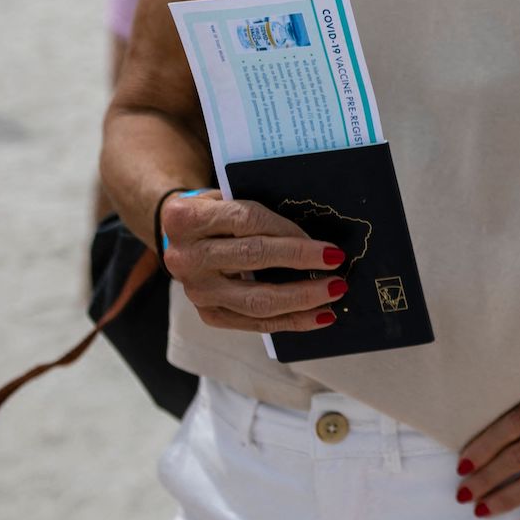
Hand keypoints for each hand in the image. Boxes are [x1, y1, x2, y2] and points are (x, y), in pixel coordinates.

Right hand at [160, 190, 348, 332]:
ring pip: (256, 300)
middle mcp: (184, 256)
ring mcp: (195, 290)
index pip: (248, 222)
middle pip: (252, 259)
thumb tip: (317, 237)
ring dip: (302, 299)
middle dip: (301, 264)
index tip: (328, 247)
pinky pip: (255, 323)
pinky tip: (320, 316)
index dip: (291, 235)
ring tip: (335, 293)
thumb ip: (262, 213)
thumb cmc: (218, 212)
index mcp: (187, 217)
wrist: (182, 237)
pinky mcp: (208, 314)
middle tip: (338, 269)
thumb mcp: (231, 197)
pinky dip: (292, 321)